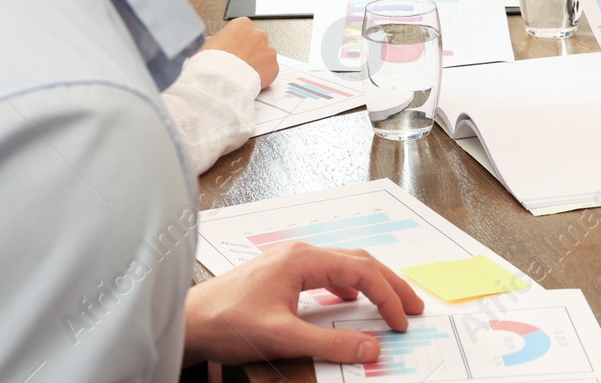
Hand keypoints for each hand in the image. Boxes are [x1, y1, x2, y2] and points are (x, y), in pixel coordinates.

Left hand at [185, 243, 425, 364]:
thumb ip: (329, 343)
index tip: (402, 321)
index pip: (361, 270)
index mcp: (303, 259)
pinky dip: (348, 286)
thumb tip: (371, 347)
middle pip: (359, 261)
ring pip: (344, 265)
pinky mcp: (281, 274)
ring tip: (390, 304)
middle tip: (413, 308)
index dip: (387, 296)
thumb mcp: (282, 337)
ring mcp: (290, 262)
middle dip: (389, 284)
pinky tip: (350, 300)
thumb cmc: (225, 322)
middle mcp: (299, 253)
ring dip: (371, 284)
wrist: (187, 322)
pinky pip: (327, 273)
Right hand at [202, 17, 277, 88]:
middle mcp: (259, 34)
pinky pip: (269, 71)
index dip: (236, 42)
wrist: (220, 80)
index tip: (232, 51)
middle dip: (249, 52)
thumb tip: (212, 42)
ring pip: (264, 56)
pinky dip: (262, 76)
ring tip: (243, 73)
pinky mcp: (274, 66)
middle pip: (256, 42)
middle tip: (238, 63)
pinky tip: (250, 80)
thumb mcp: (206, 44)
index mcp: (243, 24)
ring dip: (256, 63)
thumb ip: (215, 40)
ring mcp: (269, 50)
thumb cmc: (212, 62)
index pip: (243, 30)